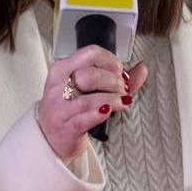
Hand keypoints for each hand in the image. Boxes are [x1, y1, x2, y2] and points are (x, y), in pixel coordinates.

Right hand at [37, 45, 148, 160]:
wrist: (49, 136)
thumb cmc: (70, 108)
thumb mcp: (86, 89)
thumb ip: (117, 79)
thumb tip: (142, 69)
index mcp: (62, 69)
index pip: (90, 54)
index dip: (111, 61)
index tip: (120, 71)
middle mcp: (58, 87)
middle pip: (89, 75)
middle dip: (113, 81)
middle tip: (122, 89)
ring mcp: (60, 108)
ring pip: (89, 99)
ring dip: (113, 99)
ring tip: (123, 102)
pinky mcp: (66, 128)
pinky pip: (83, 119)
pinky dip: (99, 113)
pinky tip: (109, 111)